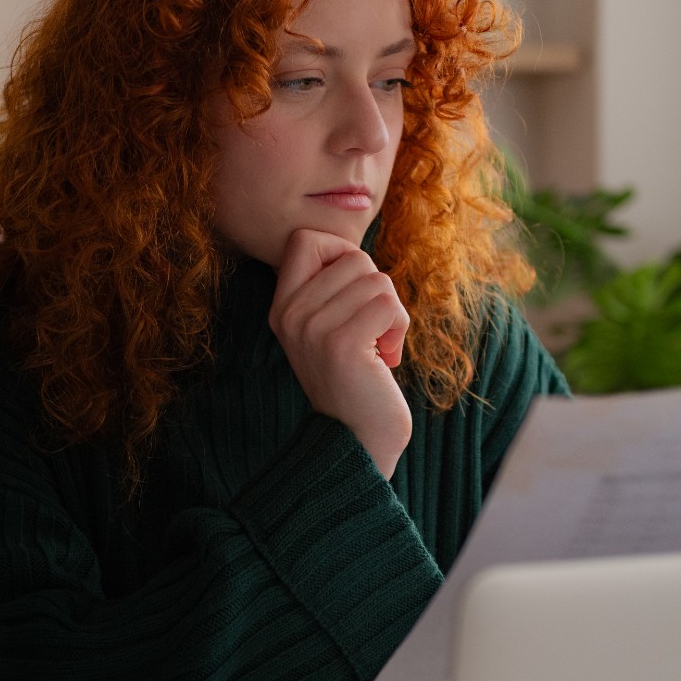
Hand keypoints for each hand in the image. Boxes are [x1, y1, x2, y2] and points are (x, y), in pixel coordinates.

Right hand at [269, 229, 412, 478]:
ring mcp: (312, 329)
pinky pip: (388, 303)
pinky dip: (399, 327)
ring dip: (392, 313)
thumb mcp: (329, 327)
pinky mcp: (342, 344)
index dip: (341, 253)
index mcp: (282, 307)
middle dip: (377, 289)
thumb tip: (353, 250)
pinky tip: (387, 355)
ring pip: (376, 279)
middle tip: (371, 329)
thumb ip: (332, 288)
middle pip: (353, 257)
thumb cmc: (356, 378)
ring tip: (379, 346)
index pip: (306, 239)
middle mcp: (290, 314)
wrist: (357, 440)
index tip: (354, 291)